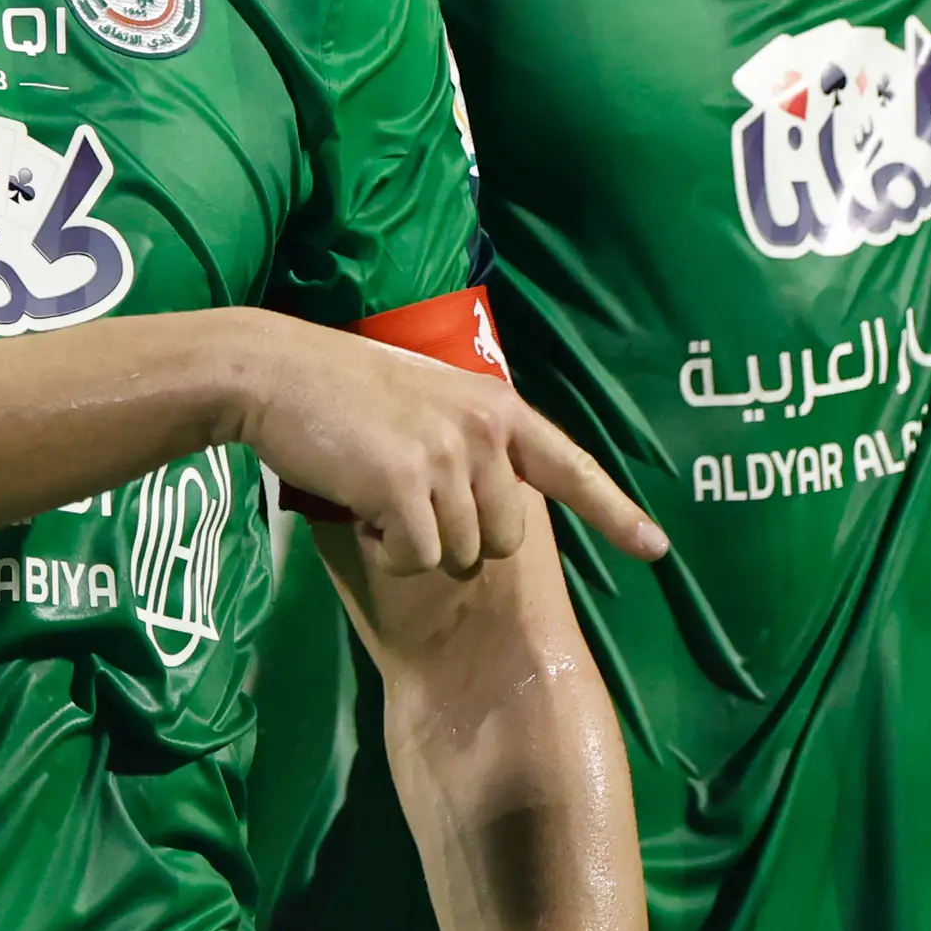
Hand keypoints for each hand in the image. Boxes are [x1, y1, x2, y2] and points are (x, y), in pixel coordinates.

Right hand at [234, 318, 665, 577]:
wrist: (275, 371)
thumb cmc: (341, 387)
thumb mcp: (426, 399)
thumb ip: (468, 440)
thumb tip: (492, 502)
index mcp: (497, 407)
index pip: (571, 465)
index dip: (615, 513)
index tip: (656, 549)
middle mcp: (485, 431)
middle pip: (505, 537)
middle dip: (458, 537)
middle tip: (406, 501)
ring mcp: (449, 458)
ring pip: (459, 554)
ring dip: (415, 544)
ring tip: (375, 492)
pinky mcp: (407, 486)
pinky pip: (418, 559)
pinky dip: (388, 553)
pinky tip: (360, 509)